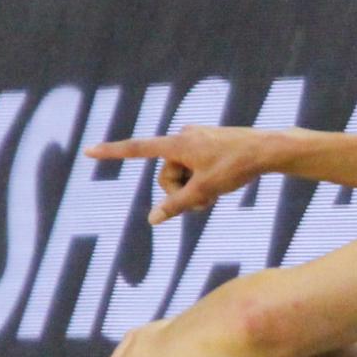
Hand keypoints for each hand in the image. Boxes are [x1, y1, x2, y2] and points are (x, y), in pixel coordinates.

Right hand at [86, 125, 281, 224]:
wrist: (268, 150)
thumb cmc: (236, 167)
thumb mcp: (204, 191)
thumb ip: (176, 206)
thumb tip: (152, 220)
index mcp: (177, 143)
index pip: (137, 149)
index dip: (112, 152)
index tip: (88, 150)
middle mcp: (182, 137)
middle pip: (165, 175)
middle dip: (180, 193)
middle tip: (204, 202)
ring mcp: (195, 139)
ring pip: (181, 175)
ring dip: (193, 190)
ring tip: (215, 195)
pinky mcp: (206, 144)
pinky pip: (193, 168)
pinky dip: (201, 181)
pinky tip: (220, 185)